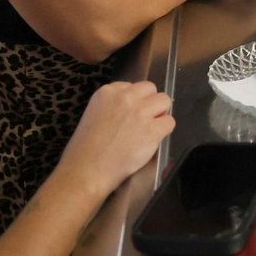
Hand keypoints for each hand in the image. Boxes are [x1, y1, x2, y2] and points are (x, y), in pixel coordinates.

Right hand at [58, 80, 174, 197]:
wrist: (87, 170)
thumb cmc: (85, 149)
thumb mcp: (94, 114)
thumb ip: (113, 105)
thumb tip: (133, 107)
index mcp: (108, 91)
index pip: (132, 86)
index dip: (134, 101)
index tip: (129, 115)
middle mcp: (126, 97)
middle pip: (151, 88)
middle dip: (149, 103)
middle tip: (143, 120)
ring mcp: (141, 112)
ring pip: (164, 100)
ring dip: (160, 114)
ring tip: (149, 129)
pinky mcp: (152, 129)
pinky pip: (170, 122)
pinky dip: (164, 131)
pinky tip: (152, 140)